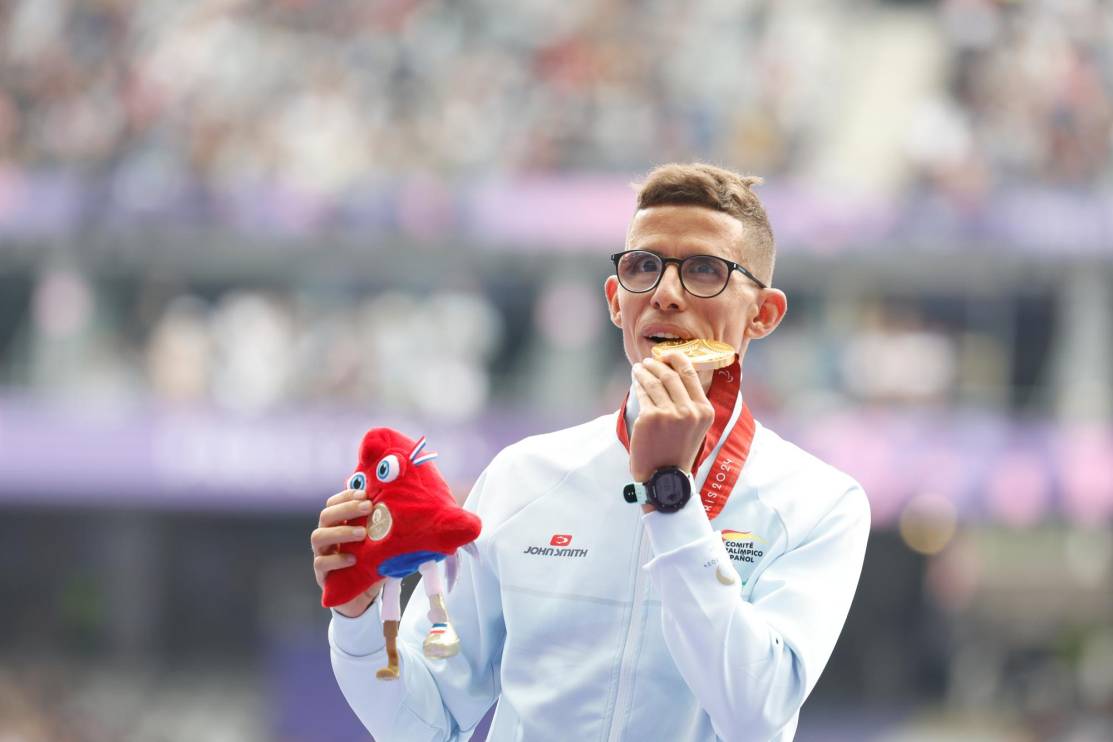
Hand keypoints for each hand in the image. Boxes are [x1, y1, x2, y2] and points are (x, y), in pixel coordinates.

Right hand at [312, 488, 384, 617]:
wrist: (362, 596)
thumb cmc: (371, 564)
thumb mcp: (379, 545)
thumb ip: (386, 531)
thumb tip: (413, 514)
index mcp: (338, 524)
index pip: (334, 503)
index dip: (347, 496)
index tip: (365, 493)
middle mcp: (326, 536)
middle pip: (326, 515)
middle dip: (347, 508)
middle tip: (368, 507)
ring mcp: (321, 554)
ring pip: (318, 536)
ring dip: (341, 532)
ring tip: (362, 533)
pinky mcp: (321, 574)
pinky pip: (321, 563)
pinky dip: (337, 559)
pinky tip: (353, 559)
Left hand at [629, 351, 713, 483]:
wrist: (664, 478)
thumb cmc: (677, 452)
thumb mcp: (695, 427)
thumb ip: (690, 403)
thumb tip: (672, 374)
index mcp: (705, 411)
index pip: (690, 373)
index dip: (676, 358)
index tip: (666, 354)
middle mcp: (690, 410)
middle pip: (670, 374)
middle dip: (656, 364)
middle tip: (648, 361)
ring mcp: (669, 414)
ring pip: (654, 382)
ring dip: (644, 371)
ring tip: (639, 368)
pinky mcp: (650, 418)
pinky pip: (642, 394)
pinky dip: (638, 385)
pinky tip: (635, 382)